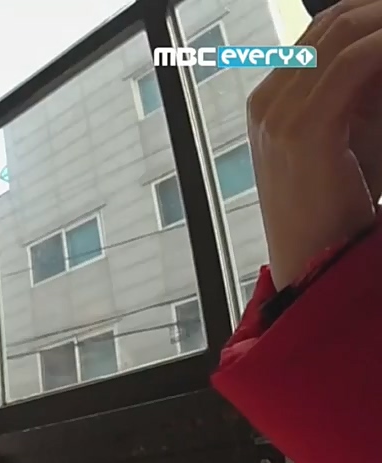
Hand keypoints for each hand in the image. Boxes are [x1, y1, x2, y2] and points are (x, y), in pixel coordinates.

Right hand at [246, 0, 381, 288]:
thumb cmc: (337, 209)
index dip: (369, 15)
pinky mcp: (300, 128)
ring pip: (341, 34)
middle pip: (331, 24)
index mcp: (270, 103)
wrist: (313, 262)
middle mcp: (266, 101)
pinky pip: (352, 63)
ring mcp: (277, 113)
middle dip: (378, 14)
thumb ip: (361, 97)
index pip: (323, 31)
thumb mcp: (349, 139)